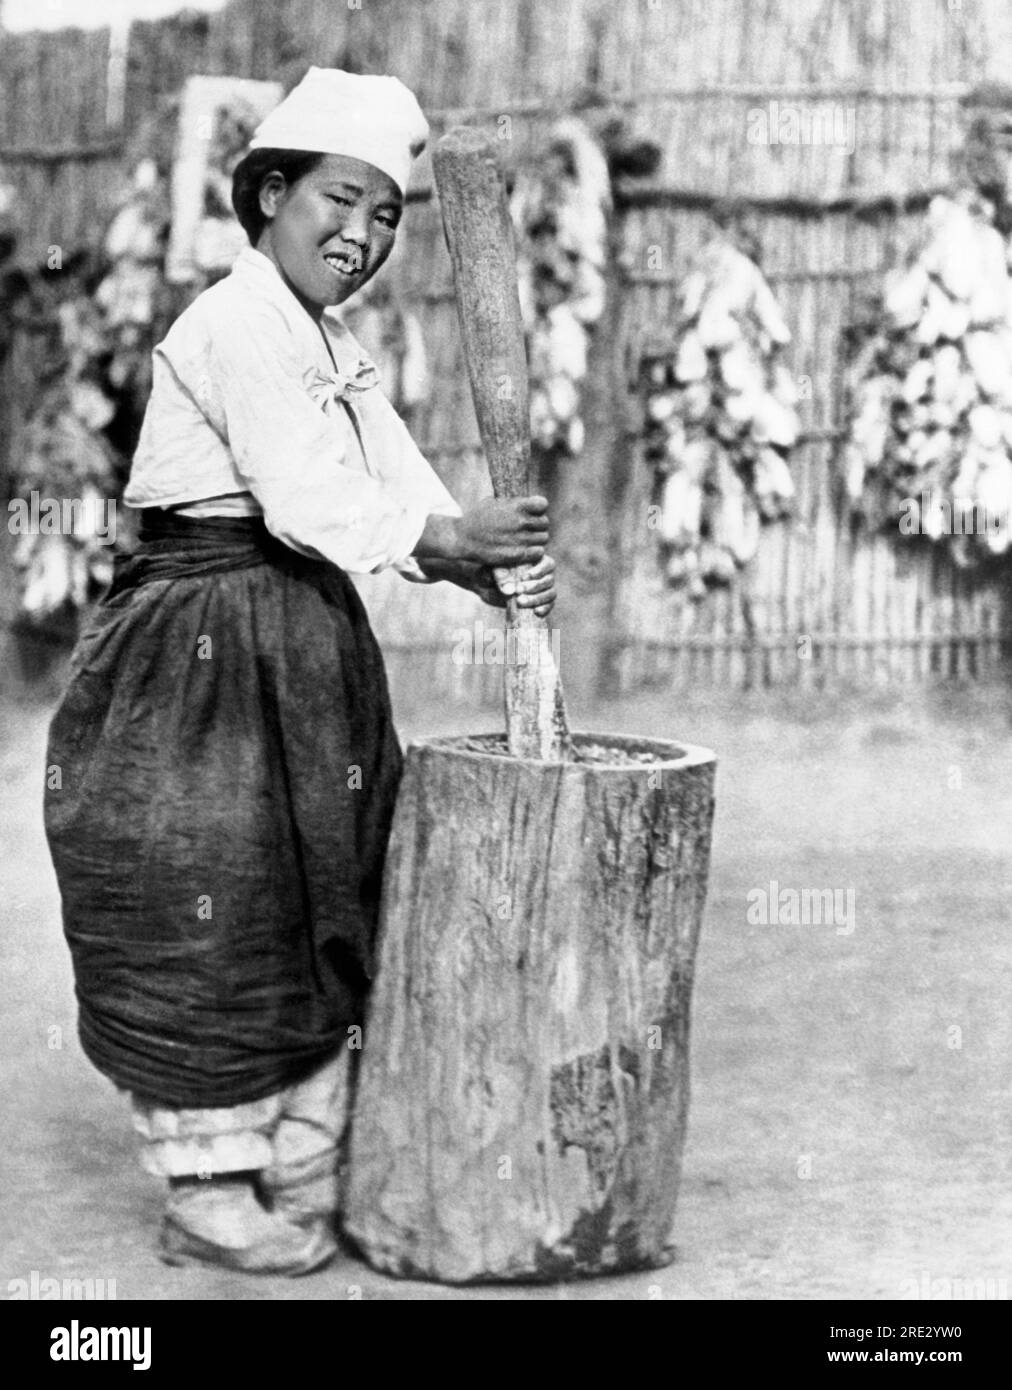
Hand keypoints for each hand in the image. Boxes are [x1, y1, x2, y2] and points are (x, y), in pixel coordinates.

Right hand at [420, 495, 548, 567]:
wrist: (462, 538)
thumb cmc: (477, 518)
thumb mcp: (494, 502)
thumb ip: (513, 503)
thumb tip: (529, 502)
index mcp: (515, 506)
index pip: (542, 504)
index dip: (538, 508)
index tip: (532, 512)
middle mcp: (520, 522)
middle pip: (545, 523)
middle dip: (538, 525)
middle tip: (528, 528)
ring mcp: (519, 539)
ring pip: (543, 539)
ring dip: (536, 539)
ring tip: (526, 539)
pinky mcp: (517, 555)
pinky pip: (538, 552)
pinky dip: (534, 552)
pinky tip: (526, 550)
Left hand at [475, 554, 556, 617]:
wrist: (489, 586)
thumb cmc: (494, 572)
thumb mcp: (494, 571)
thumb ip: (500, 576)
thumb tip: (509, 590)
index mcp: (537, 561)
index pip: (548, 564)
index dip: (539, 571)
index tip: (524, 577)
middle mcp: (544, 575)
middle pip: (549, 580)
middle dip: (535, 586)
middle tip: (518, 590)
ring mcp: (544, 589)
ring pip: (551, 593)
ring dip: (537, 599)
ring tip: (520, 602)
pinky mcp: (541, 603)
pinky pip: (549, 606)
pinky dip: (544, 609)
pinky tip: (536, 612)